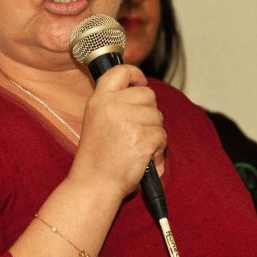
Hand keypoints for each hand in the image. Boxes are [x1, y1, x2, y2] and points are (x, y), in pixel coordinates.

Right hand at [68, 65, 166, 198]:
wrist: (94, 185)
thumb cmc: (97, 158)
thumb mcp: (96, 121)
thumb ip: (114, 104)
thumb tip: (141, 88)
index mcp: (98, 100)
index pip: (120, 71)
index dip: (135, 73)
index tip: (141, 82)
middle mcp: (112, 106)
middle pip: (148, 94)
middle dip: (149, 112)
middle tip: (136, 131)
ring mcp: (128, 121)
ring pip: (158, 116)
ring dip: (154, 133)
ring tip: (136, 148)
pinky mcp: (143, 137)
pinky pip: (162, 135)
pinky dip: (158, 148)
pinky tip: (143, 157)